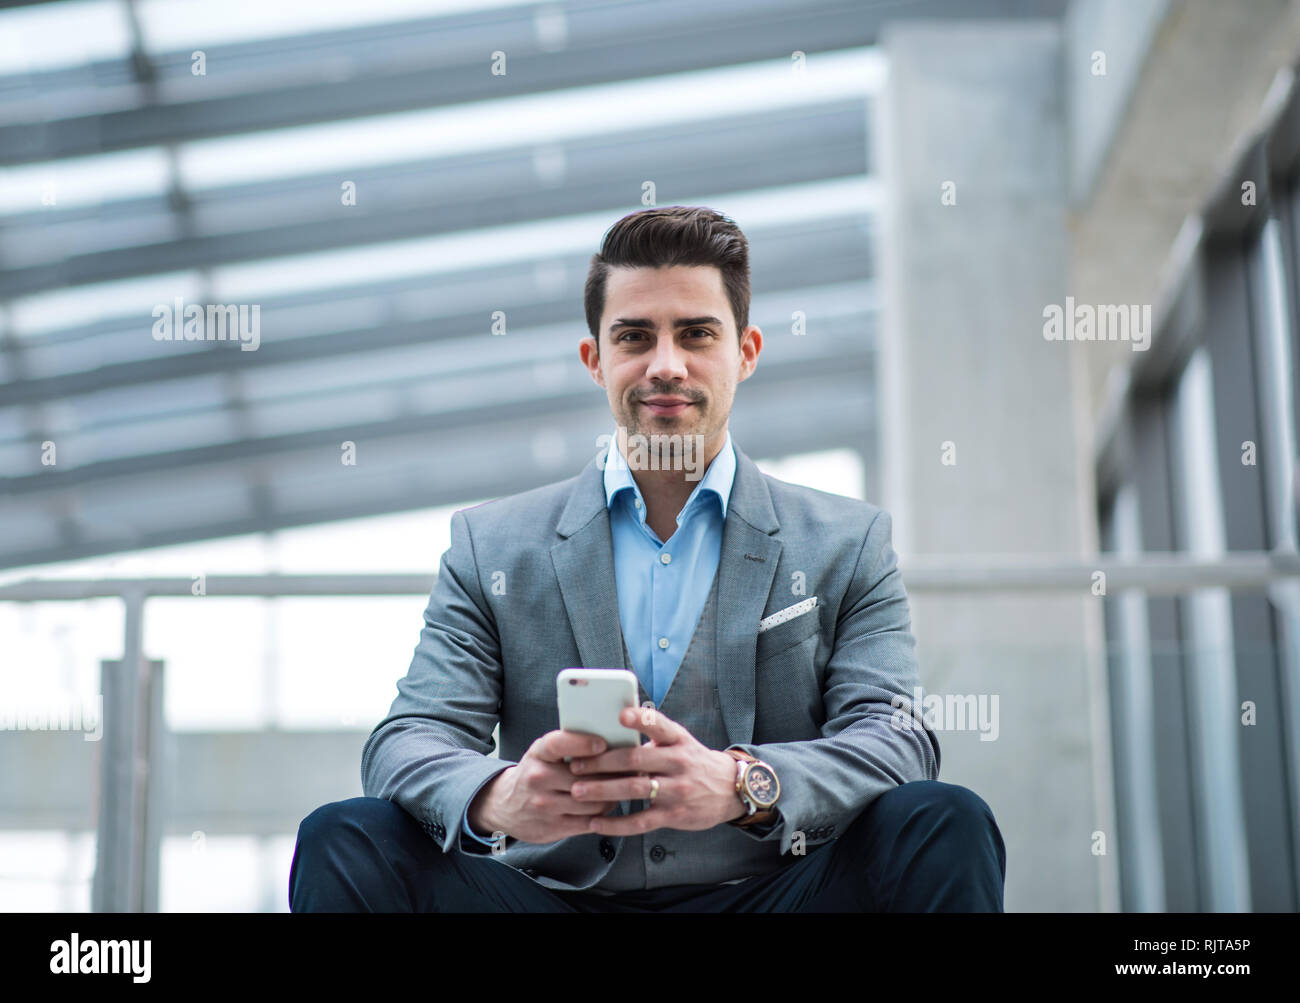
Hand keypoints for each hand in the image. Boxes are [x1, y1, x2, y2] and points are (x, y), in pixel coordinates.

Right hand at [468, 729, 624, 844]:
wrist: (504, 805)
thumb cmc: (535, 772)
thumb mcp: (543, 753)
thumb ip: (569, 746)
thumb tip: (612, 741)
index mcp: (538, 754)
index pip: (558, 744)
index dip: (582, 744)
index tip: (602, 743)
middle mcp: (538, 778)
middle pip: (584, 777)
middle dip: (611, 774)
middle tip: (632, 769)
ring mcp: (544, 805)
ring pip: (591, 801)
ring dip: (611, 795)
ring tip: (623, 788)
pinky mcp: (553, 827)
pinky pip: (588, 821)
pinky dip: (603, 814)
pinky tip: (609, 804)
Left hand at [565, 706, 744, 835]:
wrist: (730, 789)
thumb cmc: (692, 760)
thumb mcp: (680, 741)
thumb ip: (651, 737)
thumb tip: (610, 729)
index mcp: (677, 739)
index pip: (659, 725)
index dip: (640, 720)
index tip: (620, 716)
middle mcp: (678, 762)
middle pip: (636, 760)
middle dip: (602, 762)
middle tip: (576, 765)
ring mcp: (677, 790)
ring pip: (635, 790)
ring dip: (603, 791)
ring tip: (578, 791)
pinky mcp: (674, 815)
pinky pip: (640, 821)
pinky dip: (616, 824)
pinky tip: (595, 822)